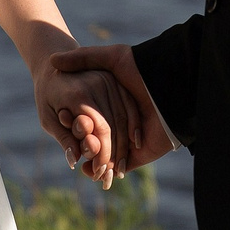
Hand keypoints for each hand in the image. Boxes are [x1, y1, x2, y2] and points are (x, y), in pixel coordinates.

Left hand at [36, 55, 129, 186]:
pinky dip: (133, 125)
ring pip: (124, 116)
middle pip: (114, 124)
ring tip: (121, 167)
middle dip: (115, 153)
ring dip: (125, 144)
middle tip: (111, 175)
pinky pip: (129, 104)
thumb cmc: (46, 94)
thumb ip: (64, 138)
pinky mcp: (116, 79)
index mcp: (79, 94)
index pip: (99, 128)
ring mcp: (109, 80)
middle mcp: (98, 84)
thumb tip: (76, 161)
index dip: (102, 153)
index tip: (100, 172)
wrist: (51, 65)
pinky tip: (134, 143)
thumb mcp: (48, 117)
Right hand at [46, 44, 176, 170]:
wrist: (176, 85)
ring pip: (107, 154)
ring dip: (92, 161)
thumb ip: (85, 59)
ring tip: (78, 164)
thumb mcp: (113, 58)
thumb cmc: (145, 68)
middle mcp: (123, 120)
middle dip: (83, 144)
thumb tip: (53, 61)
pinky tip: (90, 170)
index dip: (75, 121)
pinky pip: (122, 165)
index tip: (60, 120)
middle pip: (98, 137)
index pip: (91, 116)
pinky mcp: (142, 153)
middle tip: (69, 146)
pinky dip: (106, 170)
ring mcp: (132, 138)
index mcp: (115, 101)